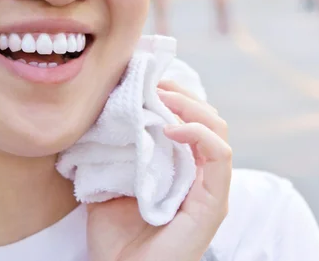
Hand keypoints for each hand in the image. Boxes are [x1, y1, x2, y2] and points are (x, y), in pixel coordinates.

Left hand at [87, 80, 231, 260]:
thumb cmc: (116, 239)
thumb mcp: (108, 183)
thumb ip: (112, 152)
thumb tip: (98, 115)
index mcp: (180, 168)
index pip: (189, 119)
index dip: (173, 93)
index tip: (146, 80)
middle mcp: (200, 174)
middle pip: (207, 118)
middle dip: (182, 94)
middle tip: (153, 84)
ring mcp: (210, 188)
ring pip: (218, 130)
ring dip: (191, 106)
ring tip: (162, 98)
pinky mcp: (214, 202)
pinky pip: (219, 156)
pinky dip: (199, 133)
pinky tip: (171, 127)